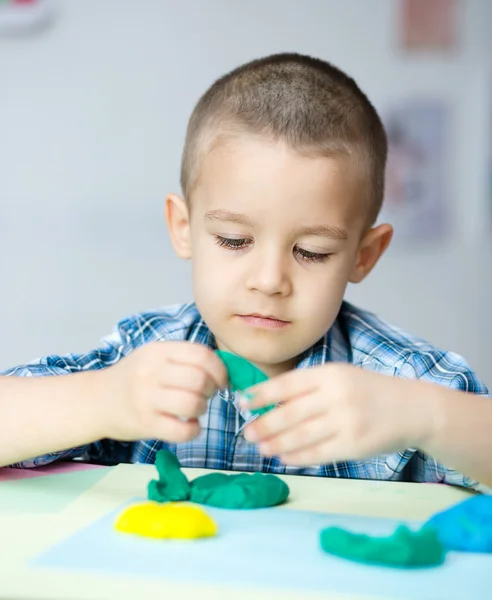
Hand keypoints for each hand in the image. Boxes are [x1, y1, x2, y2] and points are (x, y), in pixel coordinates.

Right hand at [98, 342, 226, 442]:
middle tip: (206, 395)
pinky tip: (188, 426)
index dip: (219, 370)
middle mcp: (151, 372)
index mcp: (158, 351)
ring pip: (193, 404)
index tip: (221, 380)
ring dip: (202, 409)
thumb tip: (225, 369)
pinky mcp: (145, 424)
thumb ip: (184, 358)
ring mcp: (146, 399)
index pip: (201, 355)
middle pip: (199, 379)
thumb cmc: (134, 378)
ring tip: (194, 409)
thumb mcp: (154, 357)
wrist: (95, 400)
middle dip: (211, 390)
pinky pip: (182, 431)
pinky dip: (193, 430)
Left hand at [241, 364, 434, 464]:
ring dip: (276, 443)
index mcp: (330, 374)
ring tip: (260, 448)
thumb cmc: (369, 391)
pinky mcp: (354, 444)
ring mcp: (346, 421)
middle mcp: (336, 395)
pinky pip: (318, 453)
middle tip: (246, 433)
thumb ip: (310, 387)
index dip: (261, 395)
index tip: (242, 403)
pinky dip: (297, 456)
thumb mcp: (341, 376)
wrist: (412, 408)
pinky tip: (284, 457)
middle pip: (290, 413)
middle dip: (264, 424)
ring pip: (301, 435)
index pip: (287, 384)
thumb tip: (270, 403)